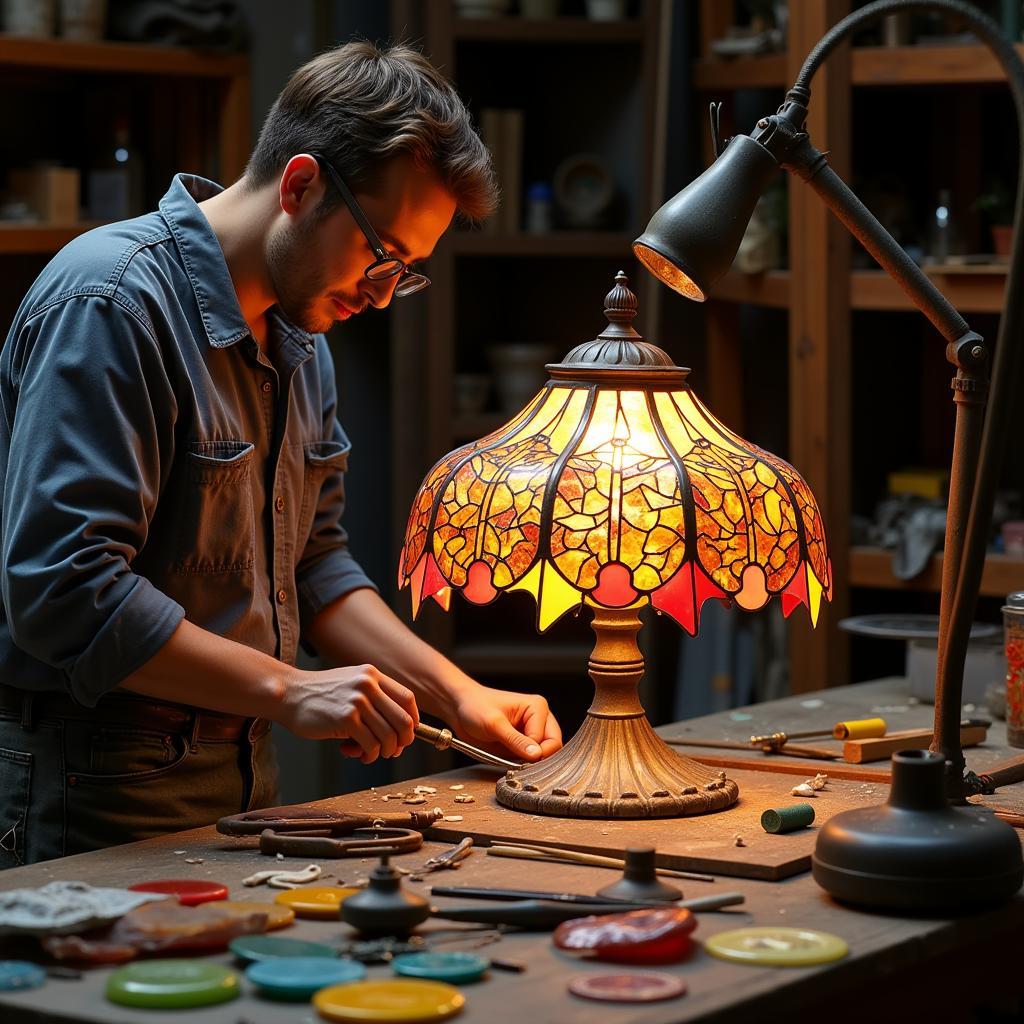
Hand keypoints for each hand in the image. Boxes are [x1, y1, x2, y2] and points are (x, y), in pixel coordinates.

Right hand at [280, 664, 418, 763]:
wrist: (288, 695)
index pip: (408, 699)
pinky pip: (371, 745)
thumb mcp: (351, 684)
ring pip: (389, 736)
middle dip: (402, 742)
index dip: (412, 720)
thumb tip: (398, 732)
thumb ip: (373, 699)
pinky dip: (368, 755)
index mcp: (372, 675)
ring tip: (368, 753)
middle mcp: (368, 685)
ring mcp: (358, 701)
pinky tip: (356, 753)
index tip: (407, 734)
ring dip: (383, 752)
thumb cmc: (319, 695)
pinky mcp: (346, 719)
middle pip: (403, 721)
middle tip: (392, 750)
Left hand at [449, 683, 561, 762]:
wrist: (459, 708)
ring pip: (543, 755)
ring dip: (529, 763)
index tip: (521, 760)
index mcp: (537, 707)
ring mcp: (531, 732)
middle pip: (552, 747)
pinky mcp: (522, 743)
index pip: (549, 739)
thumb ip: (515, 740)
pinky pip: (530, 759)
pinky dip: (522, 765)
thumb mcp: (494, 724)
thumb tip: (536, 755)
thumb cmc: (475, 706)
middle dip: (538, 759)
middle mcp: (539, 719)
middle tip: (520, 766)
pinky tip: (510, 762)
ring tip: (512, 762)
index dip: (536, 753)